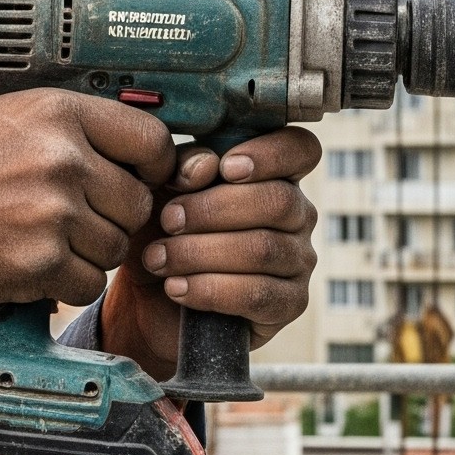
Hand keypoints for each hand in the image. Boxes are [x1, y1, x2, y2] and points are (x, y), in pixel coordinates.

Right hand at [0, 93, 175, 454]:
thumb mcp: (13, 118)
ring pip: (115, 249)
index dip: (154, 168)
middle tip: (69, 218)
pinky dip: (65, 284)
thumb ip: (76, 128)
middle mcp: (62, 158)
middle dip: (112, 218)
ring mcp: (52, 212)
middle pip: (137, 203)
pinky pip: (88, 285)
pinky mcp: (39, 262)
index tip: (139, 180)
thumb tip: (148, 149)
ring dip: (87, 253)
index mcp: (62, 113)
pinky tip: (29, 263)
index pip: (153, 142)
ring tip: (39, 237)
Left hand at [102, 127, 320, 370]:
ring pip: (262, 249)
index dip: (272, 153)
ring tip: (157, 258)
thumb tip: (206, 165)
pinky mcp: (289, 305)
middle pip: (278, 201)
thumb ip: (185, 166)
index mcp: (276, 175)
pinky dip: (210, 290)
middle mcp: (298, 216)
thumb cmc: (166, 232)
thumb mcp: (164, 190)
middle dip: (213, 209)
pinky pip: (258, 295)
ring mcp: (299, 261)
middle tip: (168, 220)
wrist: (153, 300)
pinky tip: (176, 287)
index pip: (301, 149)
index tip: (226, 167)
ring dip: (200, 253)